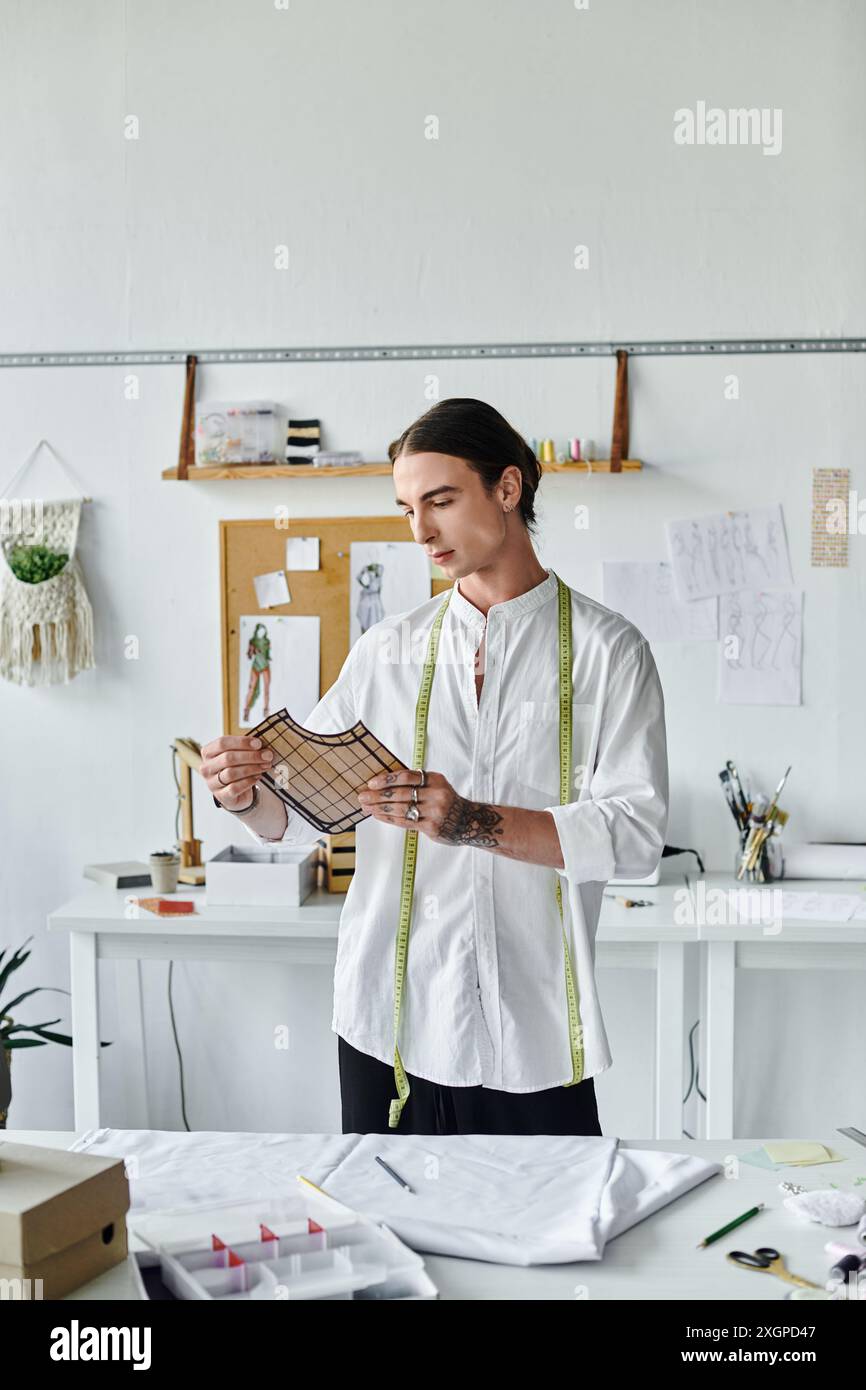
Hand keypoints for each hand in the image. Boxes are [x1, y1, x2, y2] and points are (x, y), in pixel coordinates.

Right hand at [200, 734, 273, 810]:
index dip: (241, 742)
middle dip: (251, 756)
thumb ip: (246, 748)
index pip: (222, 743)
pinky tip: (258, 777)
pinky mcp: (221, 796)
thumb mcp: (239, 755)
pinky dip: (249, 781)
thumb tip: (262, 746)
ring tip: (265, 766)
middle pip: (228, 758)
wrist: (236, 792)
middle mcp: (207, 768)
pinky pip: (234, 788)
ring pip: (231, 773)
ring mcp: (212, 783)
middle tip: (267, 756)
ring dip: (252, 768)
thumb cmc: (237, 767)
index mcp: (208, 752)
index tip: (259, 743)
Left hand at [357, 769, 501, 846]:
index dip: (388, 779)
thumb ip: (416, 783)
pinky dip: (389, 818)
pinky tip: (378, 815)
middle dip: (378, 795)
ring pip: (401, 809)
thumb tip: (384, 781)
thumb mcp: (436, 785)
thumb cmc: (445, 801)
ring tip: (366, 806)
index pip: (407, 776)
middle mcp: (436, 794)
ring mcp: (434, 812)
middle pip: (401, 794)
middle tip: (362, 796)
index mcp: (436, 779)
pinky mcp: (431, 827)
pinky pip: (405, 822)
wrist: (467, 822)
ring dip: (380, 808)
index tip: (372, 783)